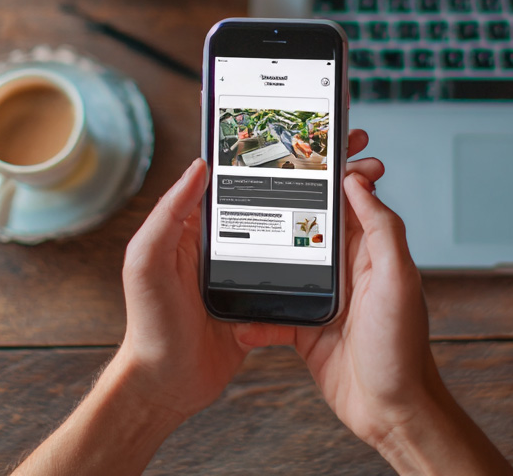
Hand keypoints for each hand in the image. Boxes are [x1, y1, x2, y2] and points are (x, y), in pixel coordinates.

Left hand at [112, 129, 379, 421]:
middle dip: (318, 164)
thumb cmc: (150, 324)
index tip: (311, 127)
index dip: (276, 144)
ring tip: (365, 179)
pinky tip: (352, 234)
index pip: (242, 170)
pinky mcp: (267, 292)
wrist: (165, 384)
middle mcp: (230, 234)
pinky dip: (326, 244)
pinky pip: (302, 261)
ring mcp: (252, 262)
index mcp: (201, 221)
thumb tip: (199, 166)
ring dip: (330, 199)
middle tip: (353, 146)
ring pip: (296, 219)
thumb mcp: (147, 261)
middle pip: (279, 188)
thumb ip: (168, 213)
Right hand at [233, 139, 434, 448]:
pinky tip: (239, 318)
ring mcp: (325, 298)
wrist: (391, 411)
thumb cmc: (402, 346)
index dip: (331, 174)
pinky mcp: (306, 330)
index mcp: (372, 249)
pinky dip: (255, 317)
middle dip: (284, 211)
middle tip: (250, 192)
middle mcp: (348, 268)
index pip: (350, 199)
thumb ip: (382, 228)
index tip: (303, 152)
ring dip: (260, 264)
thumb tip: (359, 181)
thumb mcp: (396, 278)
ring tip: (231, 249)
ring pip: (285, 267)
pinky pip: (273, 314)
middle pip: (310, 227)